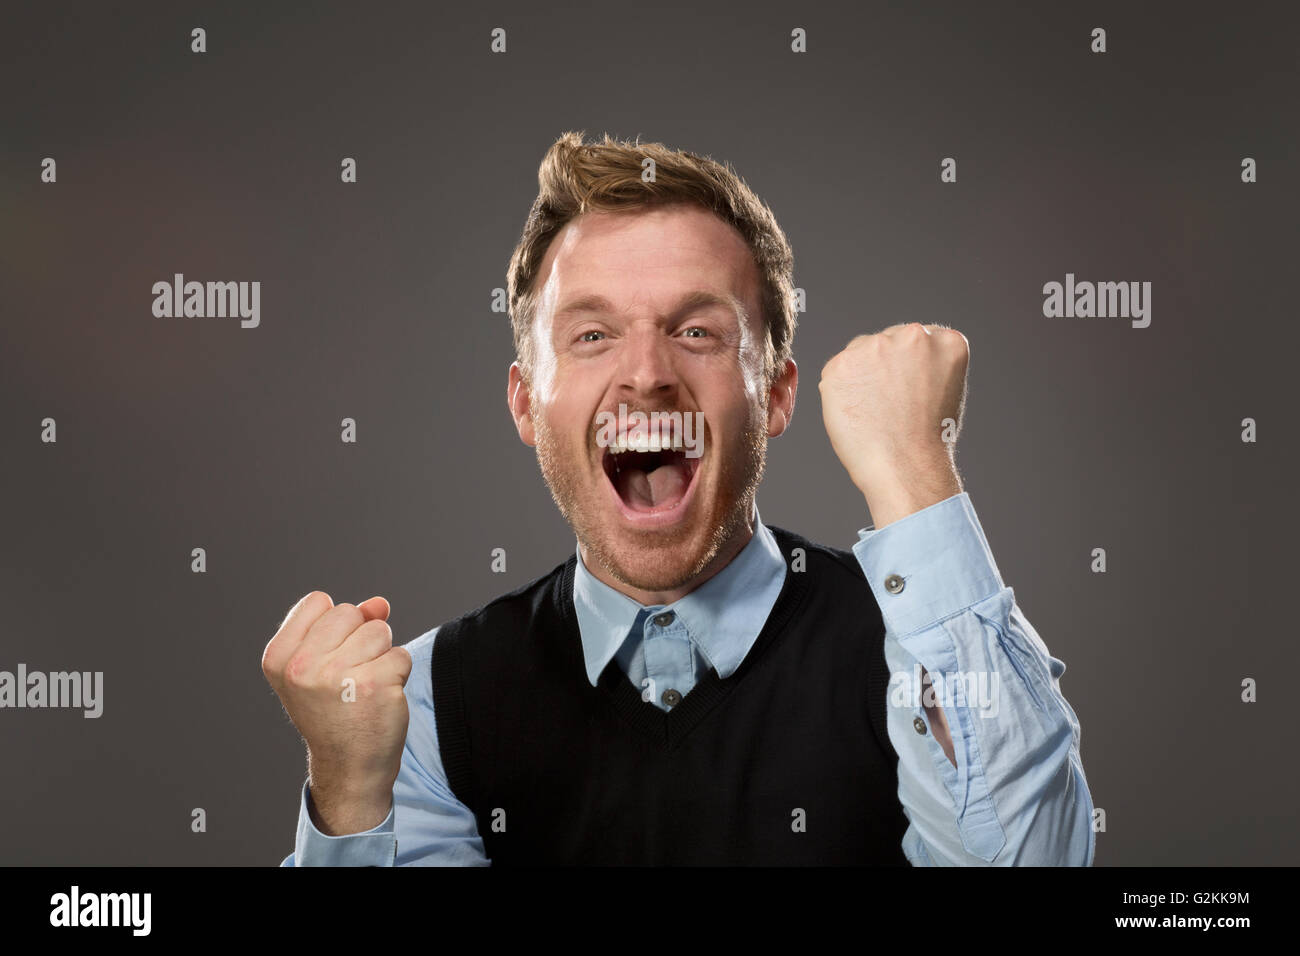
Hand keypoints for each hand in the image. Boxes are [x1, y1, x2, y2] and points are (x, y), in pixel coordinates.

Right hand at [261, 591, 411, 833]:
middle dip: (360, 637)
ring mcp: (337, 677)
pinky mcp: (374, 686)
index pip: (318, 601)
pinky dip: (398, 674)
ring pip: (380, 630)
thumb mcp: (321, 664)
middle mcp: (302, 666)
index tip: (328, 658)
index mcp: (279, 657)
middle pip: (350, 611)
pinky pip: (401, 655)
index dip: (335, 625)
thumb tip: (379, 603)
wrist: (348, 767)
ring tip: (363, 687)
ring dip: (381, 655)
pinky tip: (380, 699)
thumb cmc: (335, 710)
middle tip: (348, 677)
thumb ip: (346, 625)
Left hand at [819, 322, 968, 525]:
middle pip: (887, 341)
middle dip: (884, 368)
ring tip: (875, 412)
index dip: (907, 369)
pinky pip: (837, 372)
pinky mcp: (841, 364)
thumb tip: (899, 358)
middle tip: (889, 406)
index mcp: (946, 341)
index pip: (916, 340)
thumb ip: (927, 363)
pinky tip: (857, 413)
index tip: (909, 392)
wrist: (906, 465)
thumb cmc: (928, 439)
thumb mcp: (947, 388)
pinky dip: (840, 391)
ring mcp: (875, 346)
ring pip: (860, 353)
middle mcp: (912, 335)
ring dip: (861, 376)